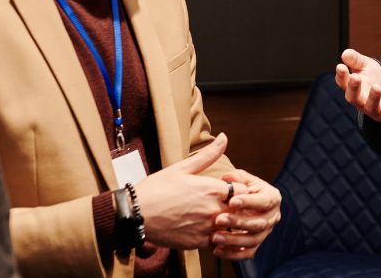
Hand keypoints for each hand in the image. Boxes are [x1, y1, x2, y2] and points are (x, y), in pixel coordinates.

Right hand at [134, 133, 232, 248]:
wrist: (136, 214)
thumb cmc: (157, 188)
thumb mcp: (183, 167)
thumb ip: (208, 155)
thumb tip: (224, 137)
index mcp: (212, 189)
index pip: (244, 191)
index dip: (241, 190)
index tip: (232, 190)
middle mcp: (213, 209)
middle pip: (241, 211)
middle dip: (238, 208)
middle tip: (229, 205)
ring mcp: (206, 228)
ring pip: (231, 228)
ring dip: (229, 223)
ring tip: (218, 218)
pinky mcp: (197, 243)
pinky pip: (217, 242)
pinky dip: (216, 237)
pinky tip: (206, 229)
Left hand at [210, 169, 282, 259]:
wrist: (244, 203)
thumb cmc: (242, 188)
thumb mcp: (242, 179)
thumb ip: (236, 177)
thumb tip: (229, 178)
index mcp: (272, 198)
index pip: (264, 201)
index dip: (249, 202)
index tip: (232, 202)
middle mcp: (272, 217)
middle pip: (259, 223)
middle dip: (238, 222)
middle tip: (219, 220)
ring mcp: (265, 233)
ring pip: (253, 241)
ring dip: (233, 240)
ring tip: (215, 237)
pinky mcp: (256, 245)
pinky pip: (247, 254)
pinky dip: (232, 254)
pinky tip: (217, 250)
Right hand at [334, 49, 380, 123]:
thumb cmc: (373, 78)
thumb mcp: (365, 65)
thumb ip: (355, 60)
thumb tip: (345, 53)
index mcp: (352, 87)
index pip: (343, 82)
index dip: (341, 76)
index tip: (341, 66)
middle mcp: (360, 100)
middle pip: (353, 97)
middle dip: (353, 88)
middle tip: (355, 77)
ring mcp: (373, 109)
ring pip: (370, 106)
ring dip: (373, 97)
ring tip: (376, 87)